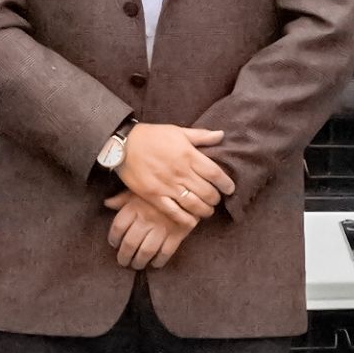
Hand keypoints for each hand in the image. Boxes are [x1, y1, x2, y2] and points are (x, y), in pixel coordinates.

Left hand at [104, 191, 194, 268]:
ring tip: (137, 265)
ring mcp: (162, 227)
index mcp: (135, 206)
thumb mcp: (140, 188)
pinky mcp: (178, 234)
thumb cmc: (161, 187)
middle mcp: (146, 218)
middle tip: (123, 261)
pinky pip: (165, 253)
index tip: (114, 243)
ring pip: (145, 251)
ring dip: (139, 262)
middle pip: (129, 243)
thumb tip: (107, 203)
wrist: (189, 186)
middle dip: (124, 256)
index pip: (118, 227)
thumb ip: (122, 198)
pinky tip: (155, 263)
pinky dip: (159, 261)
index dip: (113, 238)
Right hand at [114, 124, 235, 225]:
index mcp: (188, 155)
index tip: (230, 188)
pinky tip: (192, 220)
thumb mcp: (178, 131)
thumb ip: (201, 136)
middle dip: (215, 199)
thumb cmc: (152, 136)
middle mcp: (180, 172)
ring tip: (207, 211)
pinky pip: (174, 212)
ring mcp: (167, 185)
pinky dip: (186, 219)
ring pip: (193, 204)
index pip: (215, 173)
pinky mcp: (154, 196)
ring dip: (204, 210)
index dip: (226, 183)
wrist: (123, 145)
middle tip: (216, 200)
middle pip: (207, 192)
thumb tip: (221, 135)